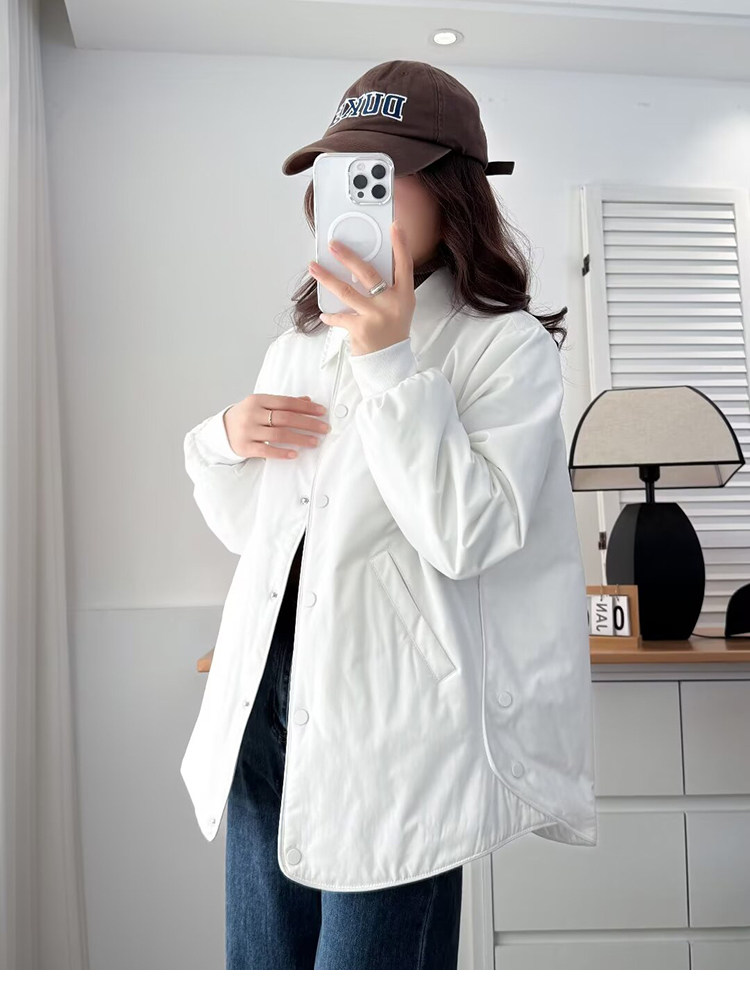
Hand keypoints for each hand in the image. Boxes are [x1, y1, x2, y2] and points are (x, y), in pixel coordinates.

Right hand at [224, 394, 330, 459]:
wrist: (221, 430)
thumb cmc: (246, 416)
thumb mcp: (262, 405)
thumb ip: (283, 403)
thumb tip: (308, 400)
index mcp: (258, 400)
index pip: (286, 402)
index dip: (306, 407)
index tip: (322, 412)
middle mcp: (252, 414)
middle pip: (285, 418)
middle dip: (308, 423)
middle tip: (324, 428)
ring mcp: (248, 431)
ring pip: (279, 435)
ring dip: (300, 439)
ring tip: (315, 442)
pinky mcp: (245, 447)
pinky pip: (266, 451)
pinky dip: (282, 453)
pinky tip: (294, 454)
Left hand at [308, 220, 415, 356]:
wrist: (389, 362)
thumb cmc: (392, 331)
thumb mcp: (398, 308)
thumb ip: (387, 288)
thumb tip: (358, 268)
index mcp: (404, 295)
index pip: (404, 265)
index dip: (401, 244)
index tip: (395, 225)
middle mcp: (392, 303)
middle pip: (367, 273)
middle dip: (348, 256)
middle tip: (333, 245)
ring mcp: (376, 315)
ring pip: (346, 291)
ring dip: (327, 278)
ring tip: (314, 267)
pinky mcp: (361, 329)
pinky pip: (339, 316)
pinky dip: (330, 315)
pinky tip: (324, 313)